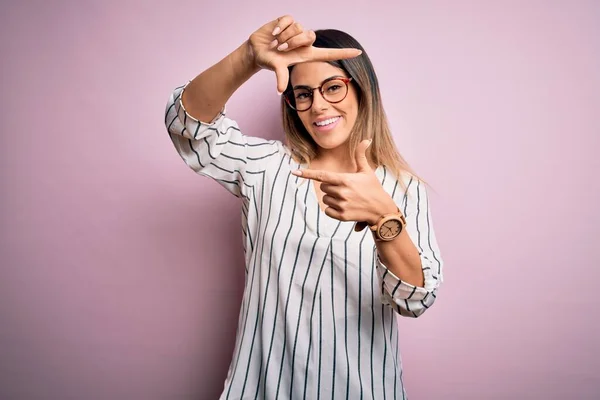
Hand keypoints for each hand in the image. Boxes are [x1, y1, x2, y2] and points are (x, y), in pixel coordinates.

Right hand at [247, 15, 362, 93]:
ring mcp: (297, 29)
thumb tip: (279, 90)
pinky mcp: (289, 20)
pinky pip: (288, 20)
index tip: (359, 53)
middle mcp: (305, 41)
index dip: (343, 53)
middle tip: (280, 49)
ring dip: (284, 36)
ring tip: (276, 42)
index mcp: (307, 54)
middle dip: (293, 42)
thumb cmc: (269, 61)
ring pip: (297, 27)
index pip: (330, 53)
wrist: (257, 50)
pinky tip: (273, 33)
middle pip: (309, 35)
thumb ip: (280, 76)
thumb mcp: (275, 68)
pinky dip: (279, 27)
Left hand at [291, 140, 397, 223]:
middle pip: (323, 187)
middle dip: (330, 187)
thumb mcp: (367, 171)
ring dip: (332, 198)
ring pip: (325, 199)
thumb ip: (361, 155)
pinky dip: (332, 209)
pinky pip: (327, 210)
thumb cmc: (373, 188)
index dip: (307, 174)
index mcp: (345, 180)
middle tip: (345, 189)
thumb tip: (366, 139)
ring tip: (347, 199)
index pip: (322, 176)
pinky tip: (344, 207)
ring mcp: (341, 205)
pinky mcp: (341, 216)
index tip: (294, 172)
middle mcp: (342, 192)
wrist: (381, 210)